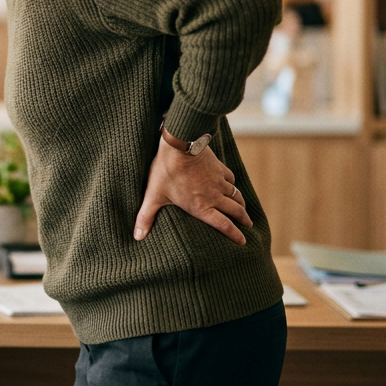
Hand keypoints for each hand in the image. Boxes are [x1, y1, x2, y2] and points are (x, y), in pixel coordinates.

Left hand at [133, 134, 252, 244]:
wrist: (181, 144)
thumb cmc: (166, 170)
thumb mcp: (154, 195)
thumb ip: (146, 216)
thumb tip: (137, 236)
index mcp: (201, 207)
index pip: (223, 225)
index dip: (234, 235)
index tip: (242, 242)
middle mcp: (214, 196)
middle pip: (235, 211)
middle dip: (243, 221)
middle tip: (248, 226)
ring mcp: (219, 181)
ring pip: (236, 195)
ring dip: (241, 204)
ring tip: (244, 210)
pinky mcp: (219, 167)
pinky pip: (231, 179)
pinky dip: (234, 185)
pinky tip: (232, 185)